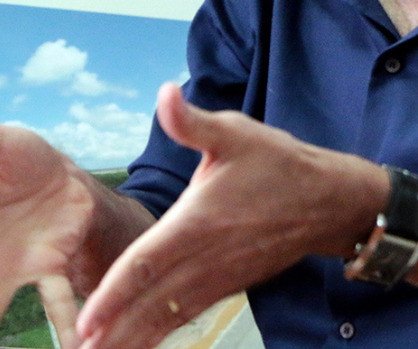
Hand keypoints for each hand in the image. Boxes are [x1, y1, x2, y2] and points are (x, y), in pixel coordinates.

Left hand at [76, 84, 383, 348]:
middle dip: (115, 330)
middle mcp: (206, 257)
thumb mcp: (235, 133)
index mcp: (199, 222)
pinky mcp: (228, 285)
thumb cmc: (279, 164)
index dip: (115, 293)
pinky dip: (160, 332)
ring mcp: (219, 277)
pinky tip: (139, 344)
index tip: (88, 320)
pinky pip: (187, 314)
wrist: (328, 201)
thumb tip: (165, 94)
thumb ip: (192, 122)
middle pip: (151, 301)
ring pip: (168, 315)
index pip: (148, 262)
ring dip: (135, 339)